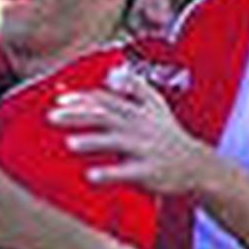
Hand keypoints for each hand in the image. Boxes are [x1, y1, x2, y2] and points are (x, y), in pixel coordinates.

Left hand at [51, 67, 210, 196]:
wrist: (197, 165)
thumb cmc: (169, 136)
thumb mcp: (156, 106)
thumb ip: (135, 87)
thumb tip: (113, 72)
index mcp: (137, 112)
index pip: (106, 100)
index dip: (82, 98)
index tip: (59, 99)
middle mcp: (139, 127)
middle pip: (106, 116)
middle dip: (78, 116)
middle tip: (51, 117)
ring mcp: (145, 148)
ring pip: (116, 142)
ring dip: (93, 142)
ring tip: (70, 144)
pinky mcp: (150, 171)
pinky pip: (127, 172)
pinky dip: (109, 173)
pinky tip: (91, 176)